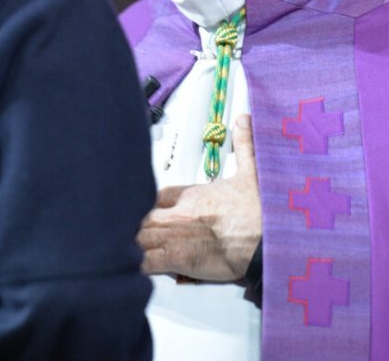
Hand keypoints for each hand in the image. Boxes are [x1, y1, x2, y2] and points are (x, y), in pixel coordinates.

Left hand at [137, 114, 261, 281]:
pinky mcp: (177, 258)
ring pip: (138, 237)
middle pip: (142, 216)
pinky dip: (135, 265)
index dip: (149, 203)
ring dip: (129, 243)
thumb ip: (245, 146)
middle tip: (126, 232)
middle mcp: (179, 213)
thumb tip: (245, 121)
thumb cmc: (261, 211)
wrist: (269, 237)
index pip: (158, 196)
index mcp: (193, 194)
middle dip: (133, 224)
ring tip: (119, 250)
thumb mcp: (253, 171)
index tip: (147, 209)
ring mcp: (174, 235)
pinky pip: (146, 261)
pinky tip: (127, 268)